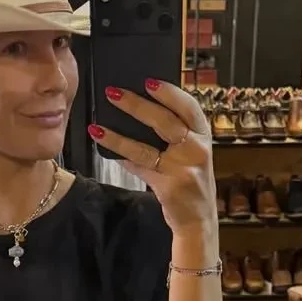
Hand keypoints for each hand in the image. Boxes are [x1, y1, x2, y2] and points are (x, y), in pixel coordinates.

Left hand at [89, 80, 214, 236]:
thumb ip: (178, 132)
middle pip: (164, 121)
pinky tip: (105, 147)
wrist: (199, 219)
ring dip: (118, 136)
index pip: (188, 106)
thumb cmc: (192, 180)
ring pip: (145, 147)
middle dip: (136, 105)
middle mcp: (197, 150)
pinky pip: (139, 167)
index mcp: (203, 135)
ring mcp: (183, 169)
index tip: (148, 81)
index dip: (168, 92)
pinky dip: (121, 157)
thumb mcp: (194, 152)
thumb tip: (143, 106)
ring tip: (97, 126)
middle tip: (113, 93)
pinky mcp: (169, 187)